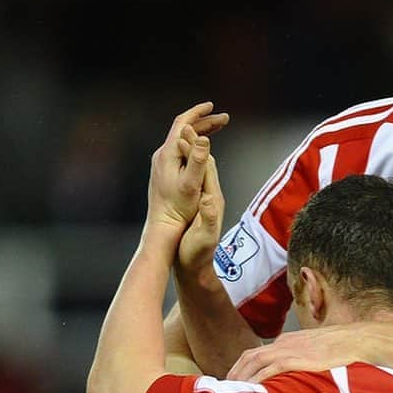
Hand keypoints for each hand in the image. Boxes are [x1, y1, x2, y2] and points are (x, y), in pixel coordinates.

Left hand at [145, 102, 228, 236]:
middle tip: (223, 120)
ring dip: (199, 133)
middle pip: (183, 130)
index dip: (198, 113)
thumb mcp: (192, 184)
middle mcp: (162, 155)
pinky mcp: (164, 172)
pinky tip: (202, 151)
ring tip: (216, 130)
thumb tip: (202, 138)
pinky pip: (180, 150)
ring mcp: (162, 164)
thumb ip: (197, 160)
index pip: (183, 124)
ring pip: (182, 140)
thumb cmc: (178, 209)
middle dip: (204, 122)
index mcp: (169, 154)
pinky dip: (194, 144)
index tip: (212, 106)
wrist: (163, 226)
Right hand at [176, 143, 224, 277]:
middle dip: (196, 144)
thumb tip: (210, 200)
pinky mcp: (199, 205)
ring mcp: (206, 200)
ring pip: (202, 170)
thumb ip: (209, 218)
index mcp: (213, 200)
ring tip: (180, 136)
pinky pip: (195, 179)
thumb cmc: (197, 254)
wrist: (195, 268)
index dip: (198, 149)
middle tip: (183, 125)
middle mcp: (212, 197)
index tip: (185, 132)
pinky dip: (188, 166)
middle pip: (207, 163)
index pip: (207, 168)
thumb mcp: (204, 237)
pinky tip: (179, 162)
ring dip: (193, 152)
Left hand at [227, 325, 367, 381]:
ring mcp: (289, 350)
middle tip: (224, 391)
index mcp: (287, 341)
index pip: (257, 352)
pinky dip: (256, 380)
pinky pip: (269, 370)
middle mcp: (283, 343)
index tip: (235, 381)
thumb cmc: (342, 347)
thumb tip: (300, 374)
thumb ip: (304, 359)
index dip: (242, 367)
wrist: (356, 340)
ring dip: (240, 377)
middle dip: (235, 373)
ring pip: (254, 362)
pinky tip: (250, 391)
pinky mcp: (296, 359)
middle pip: (249, 356)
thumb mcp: (317, 350)